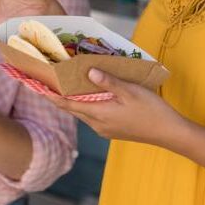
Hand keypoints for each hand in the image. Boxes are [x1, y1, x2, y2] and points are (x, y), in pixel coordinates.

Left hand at [44, 68, 185, 146]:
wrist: (169, 133)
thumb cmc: (151, 110)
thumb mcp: (131, 91)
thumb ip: (108, 81)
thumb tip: (88, 71)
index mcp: (99, 114)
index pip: (67, 104)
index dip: (50, 94)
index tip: (35, 85)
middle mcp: (97, 124)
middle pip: (71, 108)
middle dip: (58, 95)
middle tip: (46, 80)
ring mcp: (105, 128)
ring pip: (82, 111)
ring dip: (73, 99)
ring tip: (65, 83)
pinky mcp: (113, 129)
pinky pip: (93, 115)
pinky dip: (86, 103)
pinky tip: (90, 93)